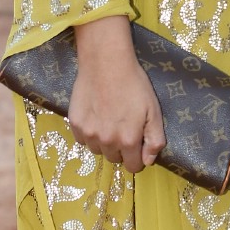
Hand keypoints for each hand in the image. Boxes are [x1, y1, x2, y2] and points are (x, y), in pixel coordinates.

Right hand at [69, 21, 165, 173]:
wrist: (106, 64)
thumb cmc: (134, 85)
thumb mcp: (154, 111)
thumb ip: (154, 140)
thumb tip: (148, 161)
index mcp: (128, 140)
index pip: (132, 166)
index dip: (137, 157)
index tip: (138, 143)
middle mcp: (107, 142)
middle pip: (115, 159)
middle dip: (121, 148)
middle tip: (124, 126)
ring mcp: (89, 134)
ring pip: (98, 150)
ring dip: (105, 142)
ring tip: (109, 120)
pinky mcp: (75, 124)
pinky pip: (83, 140)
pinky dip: (90, 134)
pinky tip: (96, 116)